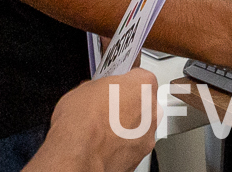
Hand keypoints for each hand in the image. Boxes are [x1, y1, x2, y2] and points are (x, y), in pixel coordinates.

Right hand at [30, 69, 159, 171]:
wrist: (80, 155)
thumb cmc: (83, 123)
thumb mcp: (84, 89)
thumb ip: (99, 87)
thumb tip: (95, 92)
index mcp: (142, 85)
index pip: (139, 75)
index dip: (124, 80)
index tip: (114, 85)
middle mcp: (151, 110)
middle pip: (144, 101)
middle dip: (128, 103)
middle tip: (108, 106)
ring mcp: (147, 134)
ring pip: (141, 125)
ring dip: (127, 125)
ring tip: (104, 127)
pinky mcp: (140, 155)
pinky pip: (134, 144)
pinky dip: (123, 144)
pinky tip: (106, 143)